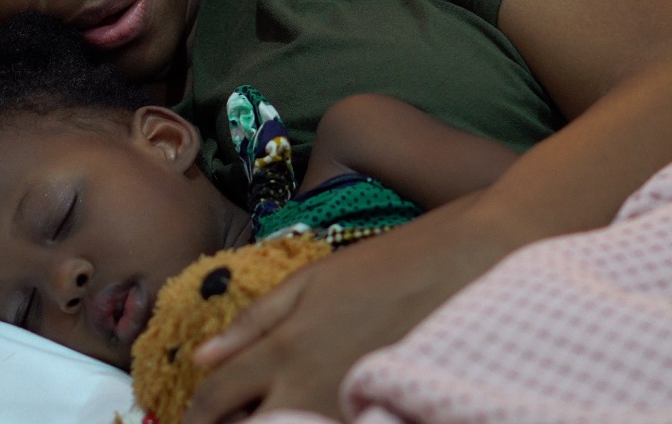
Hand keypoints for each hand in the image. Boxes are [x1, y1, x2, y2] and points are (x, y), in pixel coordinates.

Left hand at [183, 207, 517, 422]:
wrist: (475, 263)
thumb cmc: (395, 263)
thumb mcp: (315, 279)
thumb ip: (256, 320)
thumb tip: (202, 359)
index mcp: (283, 347)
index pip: (214, 400)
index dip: (196, 416)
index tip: (197, 420)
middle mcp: (307, 386)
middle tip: (240, 419)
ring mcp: (347, 407)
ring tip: (282, 414)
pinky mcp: (387, 414)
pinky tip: (319, 416)